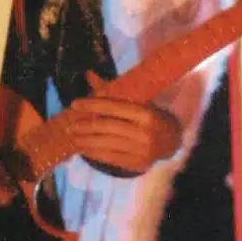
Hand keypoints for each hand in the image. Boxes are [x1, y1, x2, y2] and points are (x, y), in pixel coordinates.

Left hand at [66, 71, 182, 176]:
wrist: (172, 141)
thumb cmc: (153, 115)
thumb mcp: (139, 100)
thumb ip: (114, 91)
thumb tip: (89, 75)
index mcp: (145, 114)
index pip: (114, 107)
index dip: (92, 105)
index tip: (74, 104)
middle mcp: (143, 133)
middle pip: (107, 127)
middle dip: (84, 126)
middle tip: (69, 124)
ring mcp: (140, 151)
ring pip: (106, 144)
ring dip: (85, 141)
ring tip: (73, 136)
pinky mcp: (136, 165)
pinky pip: (110, 158)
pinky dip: (94, 153)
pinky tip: (84, 148)